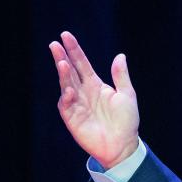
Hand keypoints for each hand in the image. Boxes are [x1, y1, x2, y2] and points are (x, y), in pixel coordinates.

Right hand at [51, 31, 139, 169]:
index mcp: (95, 84)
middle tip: (55, 44)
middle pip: (70, 71)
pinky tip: (69, 90)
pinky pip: (65, 105)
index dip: (74, 50)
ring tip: (62, 62)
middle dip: (62, 57)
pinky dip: (66, 97)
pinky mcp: (72, 119)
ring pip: (66, 85)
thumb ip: (121, 76)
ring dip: (63, 74)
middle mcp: (83, 92)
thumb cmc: (126, 121)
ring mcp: (76, 105)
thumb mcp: (127, 95)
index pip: (81, 63)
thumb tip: (120, 56)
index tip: (65, 35)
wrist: (122, 146)